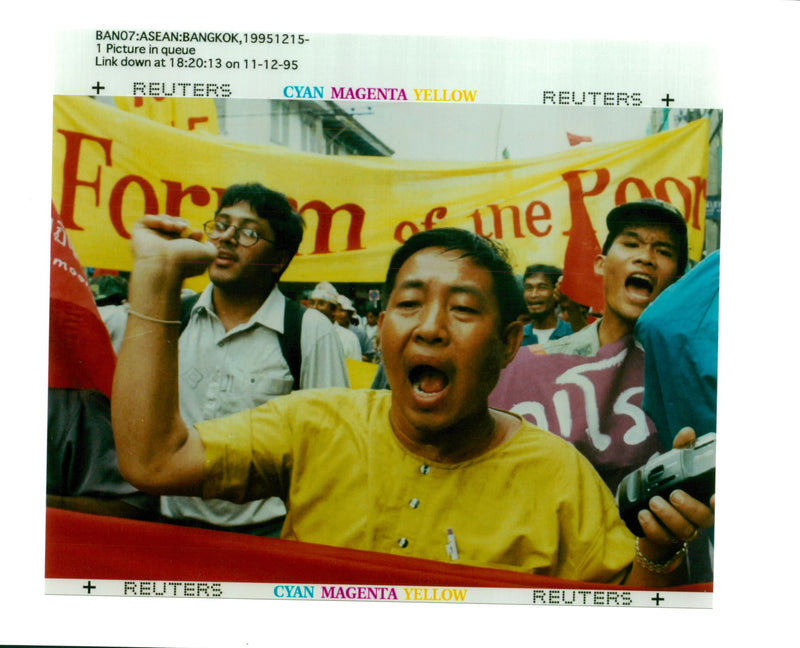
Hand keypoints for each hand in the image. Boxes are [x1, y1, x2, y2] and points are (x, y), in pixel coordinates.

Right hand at [131, 214, 216, 279]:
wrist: (165, 264)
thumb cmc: (186, 260)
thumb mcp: (209, 254)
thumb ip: (211, 246)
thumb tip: (202, 238)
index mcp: (178, 252)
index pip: (185, 236)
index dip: (193, 232)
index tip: (198, 234)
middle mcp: (164, 246)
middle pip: (174, 225)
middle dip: (182, 223)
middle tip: (185, 228)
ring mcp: (150, 240)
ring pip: (162, 220)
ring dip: (171, 221)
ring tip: (176, 228)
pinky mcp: (139, 234)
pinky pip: (146, 219)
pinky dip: (156, 219)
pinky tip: (164, 226)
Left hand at [636, 427, 714, 558]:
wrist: (650, 517)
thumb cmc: (670, 489)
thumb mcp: (675, 467)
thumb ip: (682, 450)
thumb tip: (688, 432)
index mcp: (705, 500)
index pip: (719, 503)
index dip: (721, 502)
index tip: (715, 498)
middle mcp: (699, 518)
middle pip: (705, 518)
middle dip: (690, 507)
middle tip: (674, 494)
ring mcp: (683, 530)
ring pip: (685, 531)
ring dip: (669, 516)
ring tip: (654, 502)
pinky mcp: (665, 539)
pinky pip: (663, 538)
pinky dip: (652, 527)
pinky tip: (643, 514)